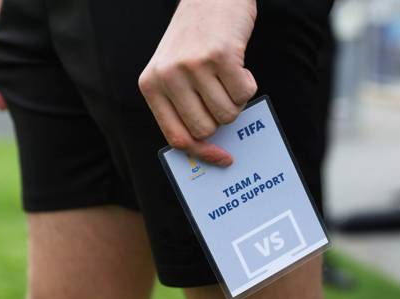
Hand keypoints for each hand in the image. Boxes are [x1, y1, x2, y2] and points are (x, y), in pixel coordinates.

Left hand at [139, 0, 257, 165]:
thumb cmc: (196, 38)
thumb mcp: (175, 70)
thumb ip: (184, 106)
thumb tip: (211, 148)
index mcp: (151, 85)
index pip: (177, 137)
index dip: (203, 154)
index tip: (224, 158)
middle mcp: (168, 76)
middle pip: (206, 129)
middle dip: (222, 118)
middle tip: (222, 95)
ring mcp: (193, 66)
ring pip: (227, 114)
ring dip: (236, 100)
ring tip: (228, 75)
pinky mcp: (220, 56)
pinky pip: (244, 93)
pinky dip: (248, 83)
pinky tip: (238, 64)